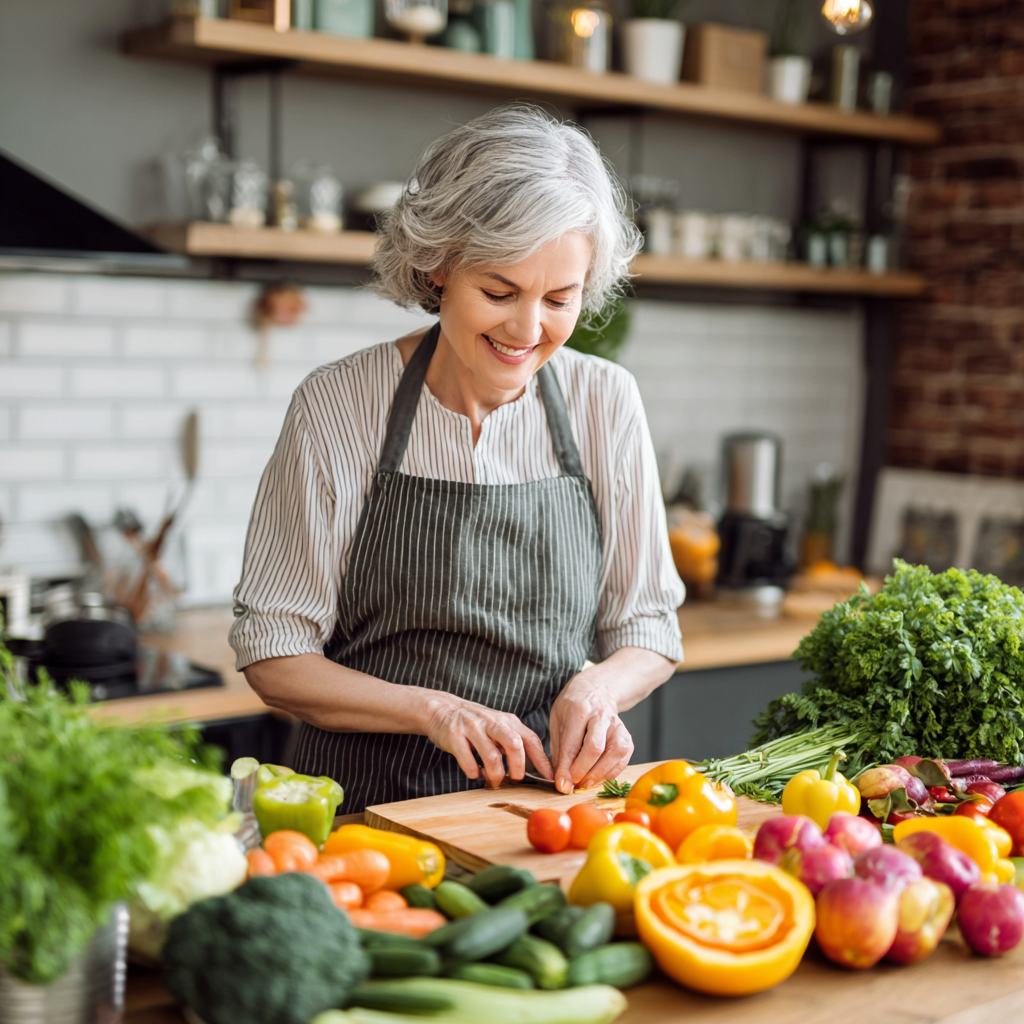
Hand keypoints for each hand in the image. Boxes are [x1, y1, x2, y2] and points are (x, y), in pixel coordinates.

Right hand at [424, 692, 552, 788]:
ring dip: (495, 775)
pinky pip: (469, 762)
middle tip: (515, 779)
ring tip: (493, 781)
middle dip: (518, 768)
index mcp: (507, 721)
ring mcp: (473, 728)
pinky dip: (474, 773)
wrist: (442, 709)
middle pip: (515, 745)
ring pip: (492, 756)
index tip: (550, 777)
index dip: (542, 760)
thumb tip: (536, 768)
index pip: (531, 740)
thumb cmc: (476, 724)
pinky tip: (475, 773)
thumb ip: (515, 742)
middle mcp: (492, 722)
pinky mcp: (455, 736)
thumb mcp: (499, 727)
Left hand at [549, 672, 633, 794]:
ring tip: (586, 782)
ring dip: (599, 774)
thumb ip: (559, 749)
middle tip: (573, 785)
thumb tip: (560, 779)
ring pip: (614, 753)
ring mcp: (616, 725)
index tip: (562, 785)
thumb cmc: (572, 706)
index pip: (572, 744)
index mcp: (578, 710)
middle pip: (595, 748)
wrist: (596, 689)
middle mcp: (600, 716)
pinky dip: (611, 772)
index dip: (567, 768)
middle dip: (583, 771)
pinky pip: (623, 758)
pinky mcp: (626, 735)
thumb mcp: (557, 720)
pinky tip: (598, 776)